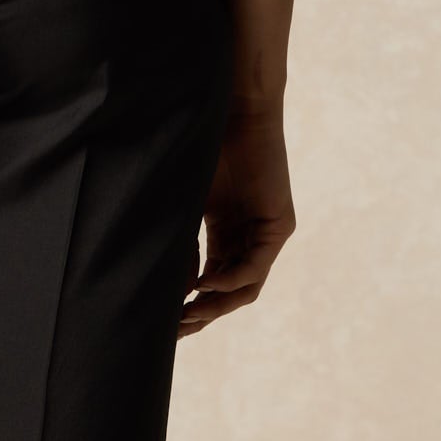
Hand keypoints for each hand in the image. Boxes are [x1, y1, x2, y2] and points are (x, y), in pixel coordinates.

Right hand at [177, 95, 295, 338]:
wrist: (235, 108)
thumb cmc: (205, 144)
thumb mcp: (186, 201)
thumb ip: (179, 240)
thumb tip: (161, 284)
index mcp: (224, 233)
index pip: (209, 281)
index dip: (188, 305)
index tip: (162, 323)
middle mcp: (246, 238)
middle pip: (227, 292)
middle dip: (201, 315)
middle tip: (173, 332)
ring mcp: (264, 234)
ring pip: (244, 286)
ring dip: (216, 304)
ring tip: (187, 315)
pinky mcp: (279, 226)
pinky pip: (255, 265)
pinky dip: (231, 279)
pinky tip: (206, 285)